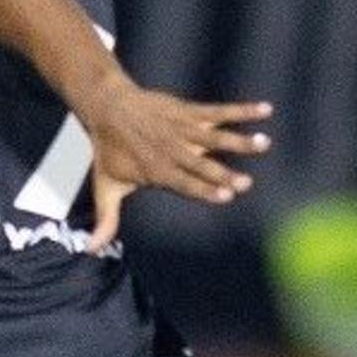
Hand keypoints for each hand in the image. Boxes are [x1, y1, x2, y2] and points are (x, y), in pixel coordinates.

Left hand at [71, 78, 270, 245]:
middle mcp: (173, 151)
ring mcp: (182, 129)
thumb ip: (106, 219)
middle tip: (246, 182)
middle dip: (224, 173)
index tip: (225, 196)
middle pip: (202, 164)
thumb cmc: (108, 151)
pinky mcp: (189, 111)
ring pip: (215, 136)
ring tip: (264, 143)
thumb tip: (91, 249)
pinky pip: (219, 110)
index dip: (203, 189)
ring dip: (240, 140)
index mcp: (157, 171)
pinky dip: (242, 110)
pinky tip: (265, 110)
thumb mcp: (105, 186)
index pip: (184, 183)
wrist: (107, 107)